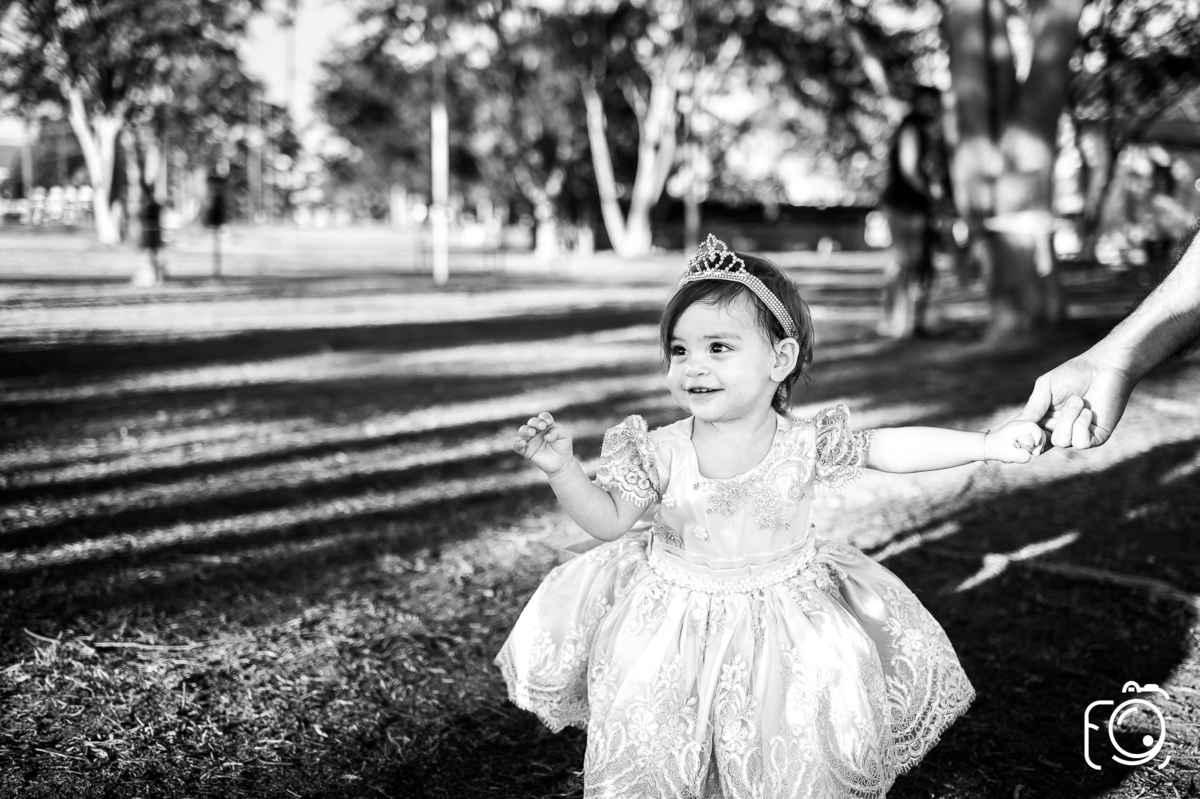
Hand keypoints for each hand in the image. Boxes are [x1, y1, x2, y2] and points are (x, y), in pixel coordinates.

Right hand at [512, 412, 574, 475]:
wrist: (562, 464)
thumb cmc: (563, 448)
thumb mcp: (564, 436)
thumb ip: (557, 432)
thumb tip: (545, 436)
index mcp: (546, 426)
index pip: (542, 417)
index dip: (544, 417)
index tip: (549, 422)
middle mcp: (537, 432)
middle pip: (531, 422)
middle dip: (535, 422)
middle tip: (542, 427)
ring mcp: (531, 441)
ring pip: (522, 431)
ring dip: (526, 430)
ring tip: (532, 433)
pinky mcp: (526, 451)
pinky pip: (517, 446)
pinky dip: (517, 443)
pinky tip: (523, 443)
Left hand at [984, 420, 1046, 463]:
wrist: (988, 446)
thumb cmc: (997, 450)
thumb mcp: (1010, 456)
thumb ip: (1023, 456)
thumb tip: (1033, 454)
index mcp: (1016, 427)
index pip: (1033, 426)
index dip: (1038, 436)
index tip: (1036, 446)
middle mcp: (1019, 424)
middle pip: (1038, 429)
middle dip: (1040, 442)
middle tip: (1035, 453)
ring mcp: (1021, 426)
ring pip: (1037, 432)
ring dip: (1038, 443)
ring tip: (1033, 453)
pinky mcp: (1023, 430)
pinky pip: (1034, 435)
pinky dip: (1035, 442)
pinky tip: (1031, 450)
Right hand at [1017, 349, 1137, 449]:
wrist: (1106, 368)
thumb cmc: (1074, 374)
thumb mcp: (1045, 388)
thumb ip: (1032, 409)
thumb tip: (1018, 429)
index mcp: (1044, 419)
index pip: (1029, 436)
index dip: (1023, 437)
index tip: (1023, 430)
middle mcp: (1060, 430)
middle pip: (1041, 443)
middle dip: (1043, 429)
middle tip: (1048, 415)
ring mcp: (1078, 435)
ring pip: (1061, 441)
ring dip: (1068, 418)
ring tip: (1078, 401)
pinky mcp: (1096, 437)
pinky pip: (1080, 443)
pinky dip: (1081, 426)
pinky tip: (1088, 411)